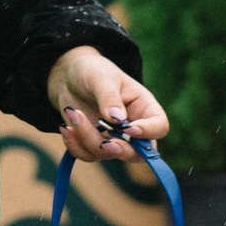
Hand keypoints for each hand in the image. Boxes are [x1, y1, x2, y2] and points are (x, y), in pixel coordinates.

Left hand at [45, 46, 170, 163]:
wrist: (68, 77)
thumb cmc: (92, 71)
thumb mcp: (101, 77)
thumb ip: (109, 97)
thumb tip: (118, 120)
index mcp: (144, 107)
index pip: (159, 127)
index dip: (148, 132)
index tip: (128, 128)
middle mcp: (133, 127)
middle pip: (139, 153)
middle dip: (121, 150)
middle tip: (104, 142)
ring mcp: (114, 138)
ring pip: (108, 153)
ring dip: (88, 138)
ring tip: (72, 112)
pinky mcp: (95, 143)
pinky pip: (88, 155)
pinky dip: (75, 145)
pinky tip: (66, 128)